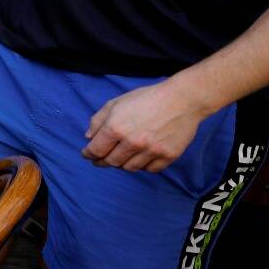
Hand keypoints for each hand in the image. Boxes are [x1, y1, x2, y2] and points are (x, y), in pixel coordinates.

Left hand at [84, 79, 209, 171]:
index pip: (96, 150)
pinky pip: (150, 169)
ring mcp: (151, 151)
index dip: (88, 154)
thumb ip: (98, 120)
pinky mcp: (168, 156)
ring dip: (122, 164)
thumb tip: (89, 138)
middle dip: (102, 161)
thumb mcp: (116, 103)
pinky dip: (142, 166)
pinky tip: (140, 158)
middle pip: (111, 162)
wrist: (181, 100)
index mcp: (116, 128)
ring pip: (130, 168)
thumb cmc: (146, 98)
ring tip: (120, 157)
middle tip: (100, 160)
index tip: (87, 155)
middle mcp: (132, 142)